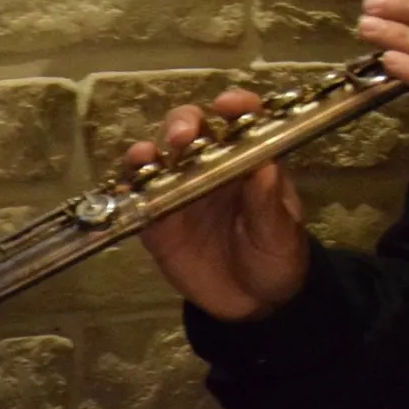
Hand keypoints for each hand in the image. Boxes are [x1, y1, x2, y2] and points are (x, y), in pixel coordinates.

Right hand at [131, 88, 310, 322]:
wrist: (255, 304)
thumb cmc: (276, 256)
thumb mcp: (280, 233)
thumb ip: (269, 203)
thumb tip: (266, 167)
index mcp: (250, 160)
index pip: (244, 119)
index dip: (236, 105)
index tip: (228, 105)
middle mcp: (213, 165)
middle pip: (192, 128)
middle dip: (184, 123)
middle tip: (184, 137)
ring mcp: (181, 190)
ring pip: (159, 157)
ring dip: (149, 151)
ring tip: (147, 158)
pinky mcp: (158, 222)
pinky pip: (139, 199)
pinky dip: (130, 189)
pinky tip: (128, 189)